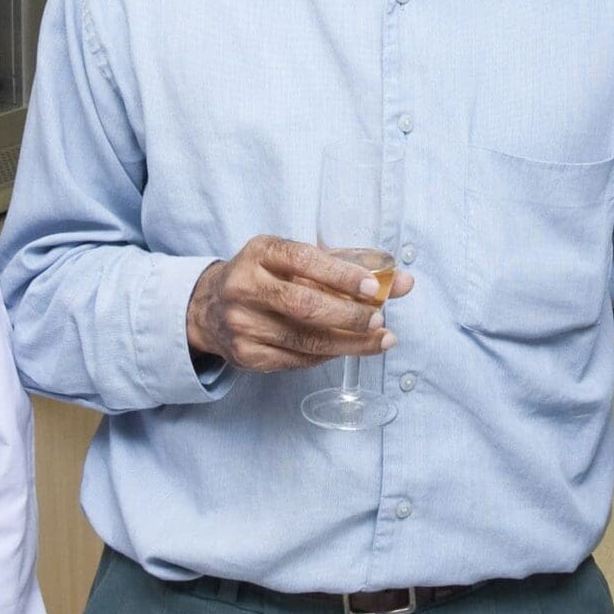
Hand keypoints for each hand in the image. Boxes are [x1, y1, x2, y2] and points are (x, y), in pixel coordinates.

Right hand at [185, 235, 414, 372]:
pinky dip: (327, 356)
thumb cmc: (266, 277)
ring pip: (304, 340)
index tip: (373, 286)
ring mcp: (241, 323)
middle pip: (304, 306)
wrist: (210, 308)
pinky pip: (296, 360)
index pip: (304, 260)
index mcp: (260, 252)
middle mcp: (245, 287)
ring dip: (349, 343)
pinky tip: (346, 349)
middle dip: (349, 316)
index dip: (341, 274)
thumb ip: (347, 266)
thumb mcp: (295, 258)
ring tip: (379, 340)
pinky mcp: (245, 355)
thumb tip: (403, 282)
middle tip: (379, 320)